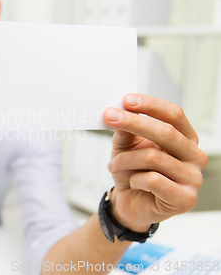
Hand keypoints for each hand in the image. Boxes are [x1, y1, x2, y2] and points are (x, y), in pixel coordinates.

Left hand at [103, 94, 207, 232]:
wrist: (130, 204)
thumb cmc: (133, 172)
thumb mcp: (126, 147)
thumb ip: (126, 130)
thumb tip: (120, 112)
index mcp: (186, 139)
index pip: (174, 115)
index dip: (151, 105)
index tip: (126, 100)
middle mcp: (194, 156)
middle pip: (166, 132)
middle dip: (134, 122)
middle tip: (110, 117)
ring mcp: (193, 178)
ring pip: (154, 157)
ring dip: (126, 160)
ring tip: (114, 164)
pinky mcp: (185, 199)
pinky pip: (153, 180)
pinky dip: (135, 179)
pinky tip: (133, 183)